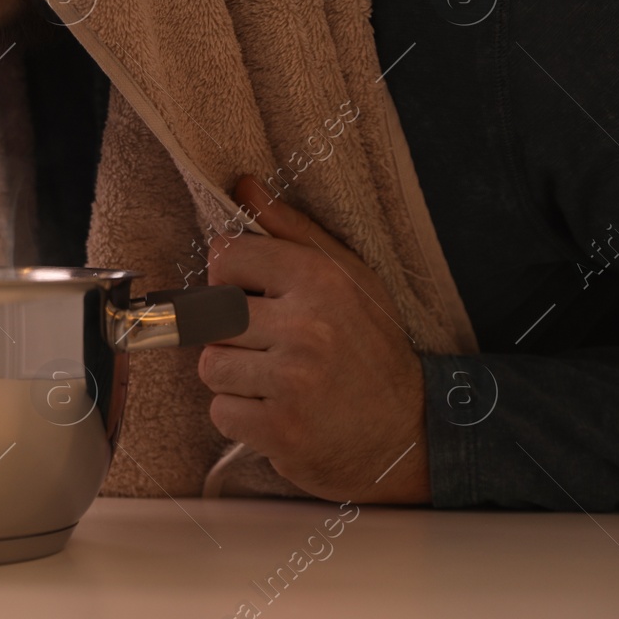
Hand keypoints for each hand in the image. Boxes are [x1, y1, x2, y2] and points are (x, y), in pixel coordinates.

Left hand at [199, 175, 429, 503]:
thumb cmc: (370, 348)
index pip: (224, 257)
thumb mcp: (346, 277)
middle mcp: (306, 327)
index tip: (256, 299)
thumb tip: (244, 185)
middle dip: (232, 333)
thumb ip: (291, 230)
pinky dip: (242, 417)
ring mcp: (292, 382)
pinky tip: (277, 412)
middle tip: (270, 347)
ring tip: (276, 381)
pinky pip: (220, 412)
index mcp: (319, 279)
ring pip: (210, 366)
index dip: (230, 280)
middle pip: (211, 316)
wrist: (409, 433)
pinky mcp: (279, 430)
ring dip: (235, 378)